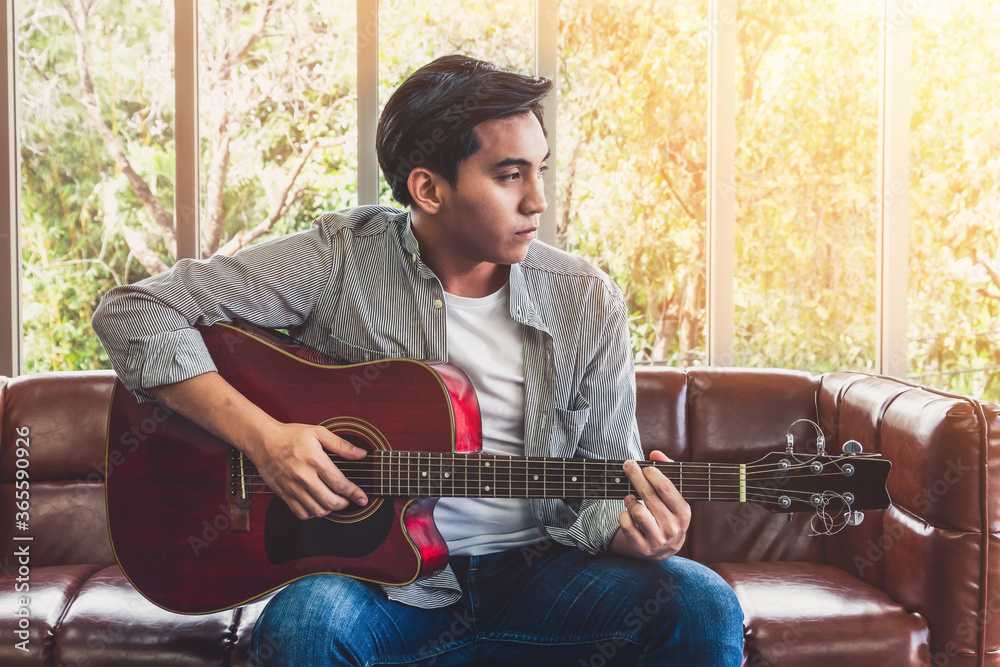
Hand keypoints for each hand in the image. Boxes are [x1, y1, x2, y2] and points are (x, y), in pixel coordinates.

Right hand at [248, 422, 368, 519]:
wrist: (263, 441)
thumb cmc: (290, 435)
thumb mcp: (319, 433)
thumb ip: (341, 445)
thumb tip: (361, 454)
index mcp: (316, 461)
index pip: (340, 484)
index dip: (355, 494)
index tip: (362, 498)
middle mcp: (304, 477)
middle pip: (330, 502)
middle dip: (344, 504)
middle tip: (348, 500)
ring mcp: (293, 488)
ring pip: (317, 510)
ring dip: (330, 510)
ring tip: (334, 502)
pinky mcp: (284, 494)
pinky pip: (301, 513)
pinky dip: (312, 514)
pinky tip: (317, 505)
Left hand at [608, 450, 690, 559]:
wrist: (662, 549)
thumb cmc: (666, 514)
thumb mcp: (672, 496)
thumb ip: (667, 470)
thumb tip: (655, 452)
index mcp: (684, 513)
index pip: (666, 488)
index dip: (652, 474)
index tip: (645, 467)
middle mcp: (673, 528)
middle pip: (649, 496)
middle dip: (636, 477)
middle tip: (628, 466)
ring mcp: (658, 540)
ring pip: (637, 512)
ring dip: (630, 501)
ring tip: (629, 498)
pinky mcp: (642, 548)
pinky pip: (626, 525)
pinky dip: (623, 516)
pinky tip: (627, 514)